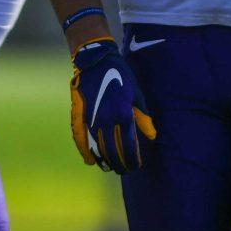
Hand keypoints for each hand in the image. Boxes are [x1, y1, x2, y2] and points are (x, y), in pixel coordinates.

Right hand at [68, 39, 156, 172]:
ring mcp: (90, 118)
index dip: (132, 158)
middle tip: (124, 170)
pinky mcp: (79, 115)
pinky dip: (84, 150)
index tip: (136, 166)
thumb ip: (143, 117)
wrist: (96, 60)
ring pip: (96, 146)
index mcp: (122, 114)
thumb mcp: (137, 94)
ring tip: (110, 168)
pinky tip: (89, 160)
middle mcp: (106, 119)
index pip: (128, 144)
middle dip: (119, 163)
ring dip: (104, 160)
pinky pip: (80, 137)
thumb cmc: (120, 75)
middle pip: (112, 149)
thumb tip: (152, 136)